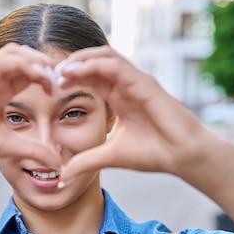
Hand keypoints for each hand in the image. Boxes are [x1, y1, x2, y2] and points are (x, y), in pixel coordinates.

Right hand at [0, 43, 62, 170]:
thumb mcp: (9, 146)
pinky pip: (5, 59)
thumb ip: (34, 150)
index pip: (31, 71)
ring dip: (37, 60)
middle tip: (62, 81)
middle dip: (47, 64)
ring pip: (16, 51)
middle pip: (26, 55)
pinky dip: (25, 63)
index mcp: (3, 91)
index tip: (61, 92)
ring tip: (51, 78)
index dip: (49, 76)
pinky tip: (39, 77)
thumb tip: (58, 163)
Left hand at [57, 46, 212, 182]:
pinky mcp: (145, 83)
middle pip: (95, 61)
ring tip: (61, 70)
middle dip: (71, 64)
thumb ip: (86, 162)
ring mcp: (137, 81)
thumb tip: (62, 177)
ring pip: (105, 56)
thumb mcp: (111, 157)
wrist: (184, 157)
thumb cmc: (155, 154)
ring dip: (80, 60)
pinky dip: (95, 64)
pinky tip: (77, 70)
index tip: (50, 86)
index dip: (70, 77)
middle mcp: (127, 84)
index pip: (91, 76)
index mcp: (119, 96)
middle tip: (49, 74)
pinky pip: (116, 66)